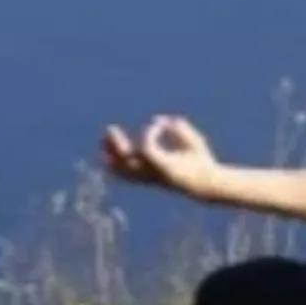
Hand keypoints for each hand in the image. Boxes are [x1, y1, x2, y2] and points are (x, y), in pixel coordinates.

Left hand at [101, 113, 215, 197]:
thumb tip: (158, 120)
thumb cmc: (200, 159)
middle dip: (116, 143)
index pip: (147, 149)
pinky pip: (122, 174)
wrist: (201, 184)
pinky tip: (106, 153)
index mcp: (167, 165)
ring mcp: (146, 178)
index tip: (160, 124)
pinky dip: (112, 165)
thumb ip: (179, 128)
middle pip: (127, 161)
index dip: (149, 132)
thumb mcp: (195, 141)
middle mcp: (153, 174)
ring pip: (120, 169)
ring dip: (110, 154)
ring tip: (104, 138)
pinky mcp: (144, 180)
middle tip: (110, 128)